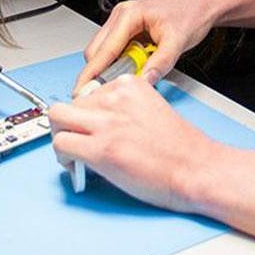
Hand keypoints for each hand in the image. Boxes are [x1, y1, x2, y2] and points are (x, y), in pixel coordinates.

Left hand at [47, 76, 221, 212]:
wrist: (198, 168)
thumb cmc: (181, 148)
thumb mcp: (151, 109)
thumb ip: (123, 109)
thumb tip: (97, 123)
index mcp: (130, 85)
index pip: (89, 92)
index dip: (86, 115)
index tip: (90, 128)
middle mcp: (116, 98)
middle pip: (69, 103)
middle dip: (69, 124)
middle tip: (77, 141)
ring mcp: (107, 123)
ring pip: (57, 119)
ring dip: (62, 137)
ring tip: (74, 155)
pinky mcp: (101, 149)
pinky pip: (61, 145)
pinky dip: (63, 158)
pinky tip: (77, 166)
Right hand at [75, 0, 224, 94]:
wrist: (203, 4)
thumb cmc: (191, 14)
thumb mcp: (177, 42)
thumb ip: (160, 64)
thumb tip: (143, 81)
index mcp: (129, 14)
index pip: (103, 50)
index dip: (92, 74)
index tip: (83, 91)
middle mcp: (121, 15)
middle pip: (96, 51)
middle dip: (102, 72)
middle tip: (114, 88)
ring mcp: (122, 21)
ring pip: (104, 51)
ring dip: (113, 66)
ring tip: (135, 72)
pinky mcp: (127, 28)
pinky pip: (115, 49)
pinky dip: (122, 61)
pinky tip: (138, 64)